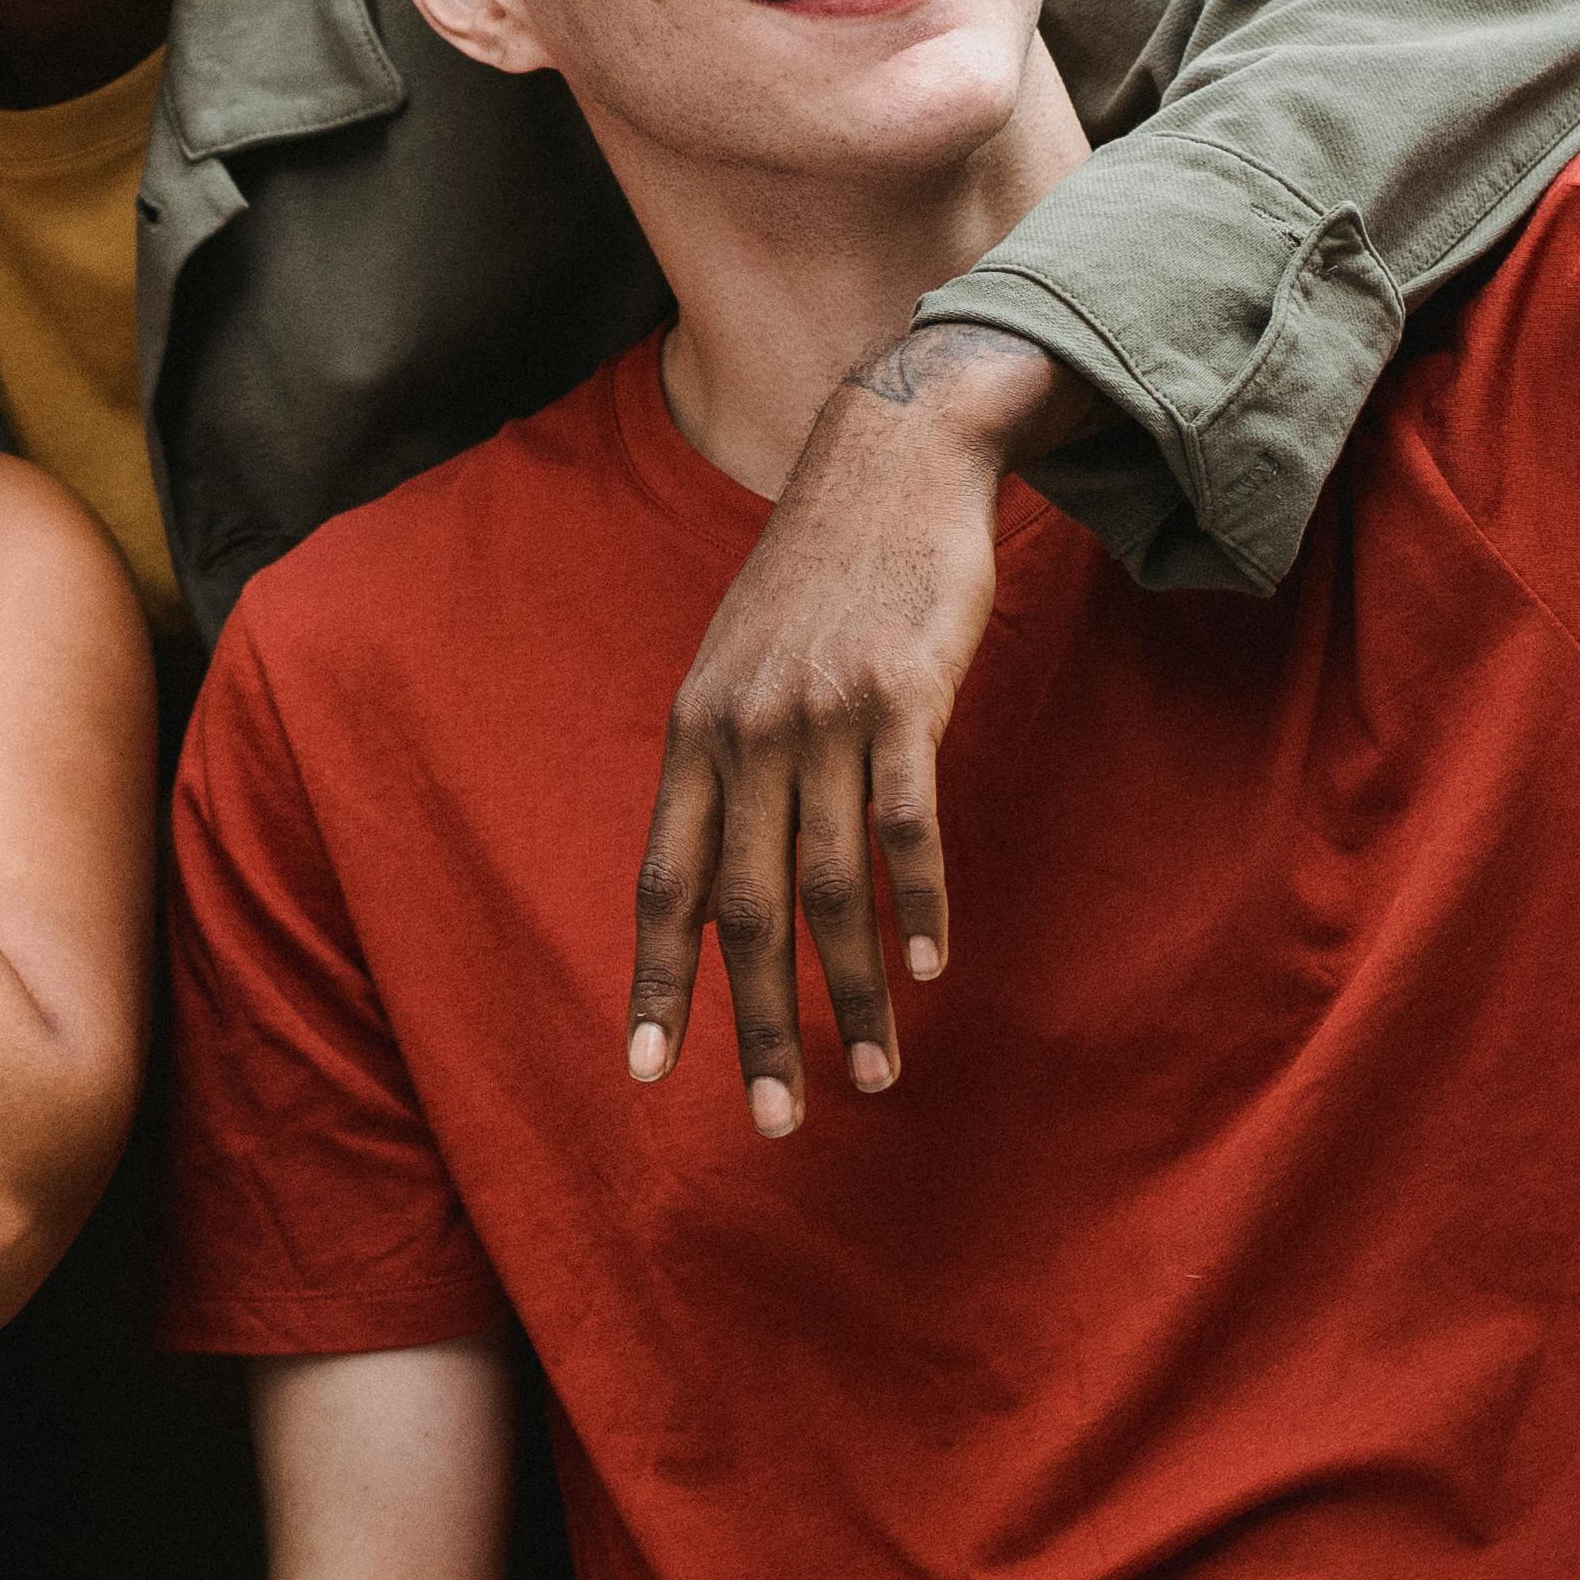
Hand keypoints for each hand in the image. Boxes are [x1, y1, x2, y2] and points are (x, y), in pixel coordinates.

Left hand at [628, 324, 1088, 1134]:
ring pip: (828, 889)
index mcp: (694, 733)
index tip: (649, 1076)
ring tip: (876, 1073)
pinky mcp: (902, 697)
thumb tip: (712, 873)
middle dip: (757, 1029)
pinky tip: (930, 966)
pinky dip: (918, 905)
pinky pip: (904, 826)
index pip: (662, 883)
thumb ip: (721, 763)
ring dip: (852, 996)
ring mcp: (821, 716)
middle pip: (743, 912)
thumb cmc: (819, 572)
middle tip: (776, 1123)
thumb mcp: (738, 661)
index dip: (656, 983)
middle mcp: (744, 733)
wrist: (892, 457)